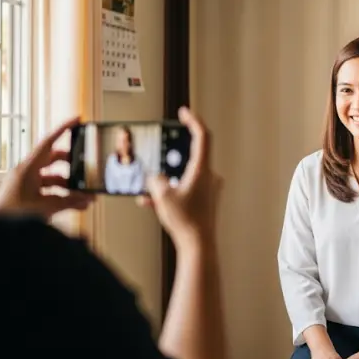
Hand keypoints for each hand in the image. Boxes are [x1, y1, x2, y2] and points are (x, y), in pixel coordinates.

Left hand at [0, 117, 93, 218]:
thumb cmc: (12, 214)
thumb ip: (70, 202)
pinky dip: (60, 194)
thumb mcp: (46, 206)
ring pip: (51, 177)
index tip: (76, 120)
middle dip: (70, 163)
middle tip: (84, 165)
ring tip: (82, 194)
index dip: (63, 129)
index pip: (48, 142)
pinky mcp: (25, 195)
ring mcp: (25, 184)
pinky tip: (73, 204)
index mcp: (28, 168)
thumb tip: (88, 199)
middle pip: (52, 159)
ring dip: (67, 184)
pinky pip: (47, 189)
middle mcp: (26, 172)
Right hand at [139, 107, 222, 246]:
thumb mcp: (162, 196)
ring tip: (149, 191)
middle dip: (171, 159)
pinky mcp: (206, 202)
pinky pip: (185, 191)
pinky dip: (171, 194)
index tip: (184, 112)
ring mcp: (209, 190)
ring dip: (167, 181)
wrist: (199, 246)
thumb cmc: (187, 221)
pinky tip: (151, 203)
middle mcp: (210, 177)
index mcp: (202, 170)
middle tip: (159, 156)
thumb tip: (154, 178)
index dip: (193, 121)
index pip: (202, 136)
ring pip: (184, 177)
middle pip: (190, 157)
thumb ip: (155, 180)